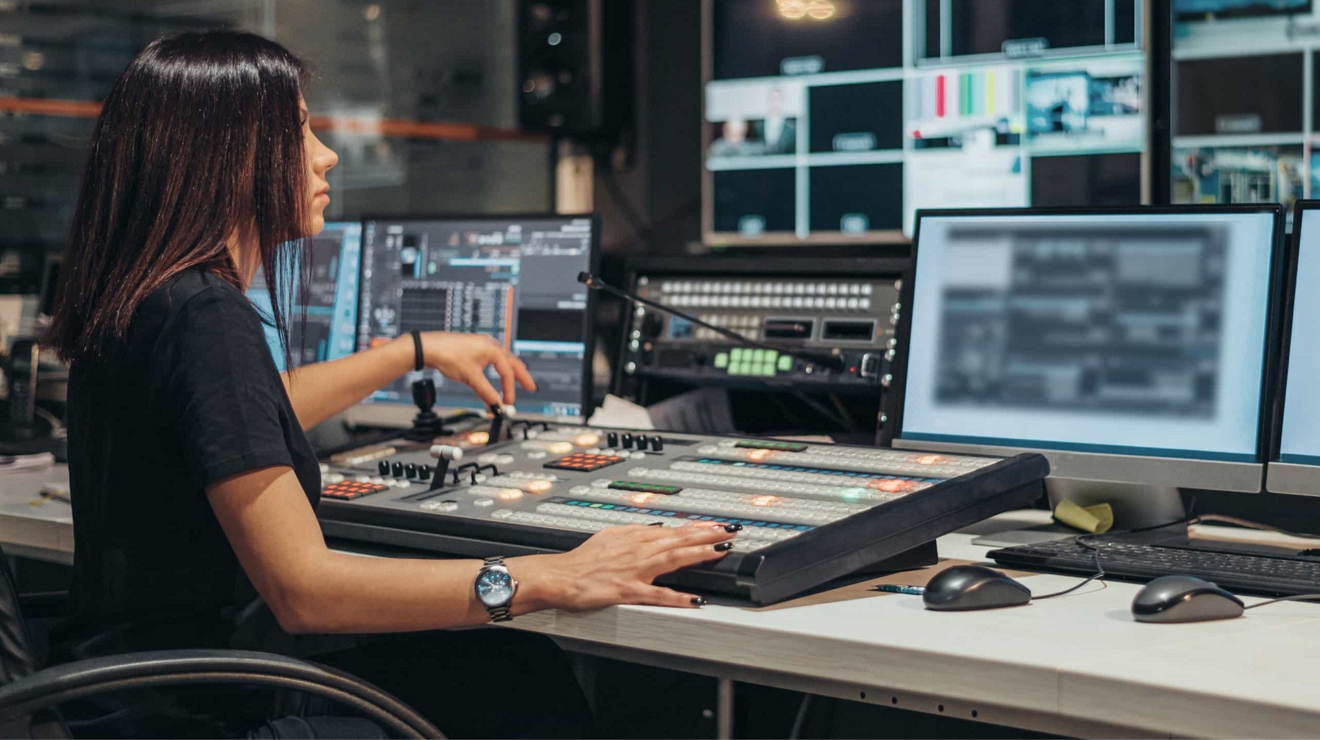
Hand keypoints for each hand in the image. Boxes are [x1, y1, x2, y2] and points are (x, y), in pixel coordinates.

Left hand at [413, 332, 536, 407]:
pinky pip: (492, 359)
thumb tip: (497, 406)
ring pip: (502, 360)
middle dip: (521, 376)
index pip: (507, 372)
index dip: (509, 390)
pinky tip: (496, 372)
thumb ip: (487, 393)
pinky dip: (498, 369)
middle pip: (512, 362)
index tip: (508, 403)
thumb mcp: (471, 378)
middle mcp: (490, 345)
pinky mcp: (473, 349)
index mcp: (493, 349)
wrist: (428, 347)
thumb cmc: (448, 355)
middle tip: (531, 387)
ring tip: (517, 380)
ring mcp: (482, 346)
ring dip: (509, 372)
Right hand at [512, 524, 736, 611]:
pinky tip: (695, 599)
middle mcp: (638, 550)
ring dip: (699, 553)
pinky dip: (677, 597)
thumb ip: (634, 532)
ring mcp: (635, 570)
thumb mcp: (609, 536)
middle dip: (708, 534)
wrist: (560, 576)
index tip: (717, 524)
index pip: (673, 529)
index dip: (698, 527)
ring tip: (721, 550)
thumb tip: (654, 528)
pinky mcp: (628, 591)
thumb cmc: (581, 560)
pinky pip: (657, 595)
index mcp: (634, 537)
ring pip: (673, 558)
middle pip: (679, 539)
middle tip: (731, 530)